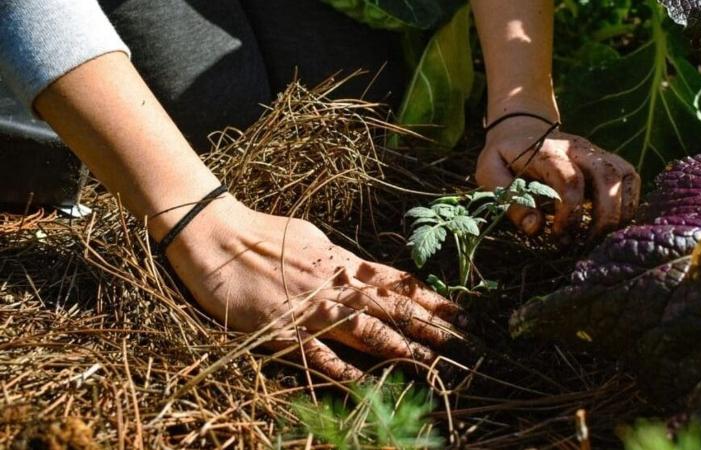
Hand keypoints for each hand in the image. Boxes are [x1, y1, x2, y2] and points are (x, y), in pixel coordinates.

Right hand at [164, 197, 463, 379]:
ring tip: (430, 360)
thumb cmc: (261, 232)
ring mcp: (309, 309)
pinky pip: (316, 354)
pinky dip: (340, 368)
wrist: (215, 236)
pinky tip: (364, 381)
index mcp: (341, 262)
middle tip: (462, 339)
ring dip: (398, 346)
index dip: (430, 299)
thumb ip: (339, 258)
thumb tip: (363, 270)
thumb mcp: (310, 237)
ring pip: (363, 329)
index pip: (396, 282)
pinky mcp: (282, 330)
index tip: (458, 311)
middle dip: (428, 324)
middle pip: (389, 307)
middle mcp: (333, 285)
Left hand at [476, 116, 640, 236]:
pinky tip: (613, 224)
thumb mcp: (489, 173)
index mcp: (548, 151)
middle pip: (608, 176)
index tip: (557, 234)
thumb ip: (510, 199)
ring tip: (603, 237)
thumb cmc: (504, 157)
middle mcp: (579, 149)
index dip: (569, 213)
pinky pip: (631, 178)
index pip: (571, 180)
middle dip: (604, 216)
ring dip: (622, 211)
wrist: (520, 130)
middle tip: (587, 243)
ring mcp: (596, 153)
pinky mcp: (607, 161)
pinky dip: (630, 203)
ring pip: (626, 176)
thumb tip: (535, 227)